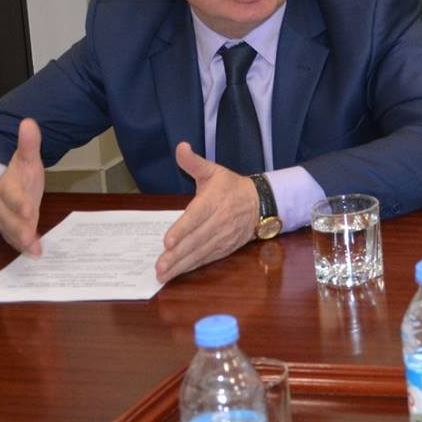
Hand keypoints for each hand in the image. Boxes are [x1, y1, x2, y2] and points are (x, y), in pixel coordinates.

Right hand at [0, 117, 46, 255]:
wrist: (3, 189)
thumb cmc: (18, 175)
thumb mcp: (26, 159)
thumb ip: (29, 144)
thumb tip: (28, 122)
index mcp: (7, 186)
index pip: (11, 194)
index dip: (19, 202)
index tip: (30, 208)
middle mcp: (3, 206)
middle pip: (8, 218)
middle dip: (18, 228)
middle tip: (30, 237)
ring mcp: (7, 220)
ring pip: (10, 232)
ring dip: (21, 241)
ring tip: (34, 249)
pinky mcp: (13, 231)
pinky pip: (16, 241)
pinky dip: (25, 248)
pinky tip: (36, 253)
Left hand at [156, 143, 258, 281]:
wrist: (261, 202)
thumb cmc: (232, 187)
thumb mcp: (214, 171)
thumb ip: (194, 162)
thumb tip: (180, 147)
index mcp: (214, 200)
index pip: (196, 216)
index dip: (182, 230)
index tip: (167, 241)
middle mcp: (219, 221)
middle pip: (197, 240)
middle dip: (177, 255)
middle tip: (159, 266)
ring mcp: (223, 237)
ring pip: (201, 253)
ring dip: (182, 265)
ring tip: (164, 275)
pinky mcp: (226, 248)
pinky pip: (207, 259)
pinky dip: (192, 267)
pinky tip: (178, 273)